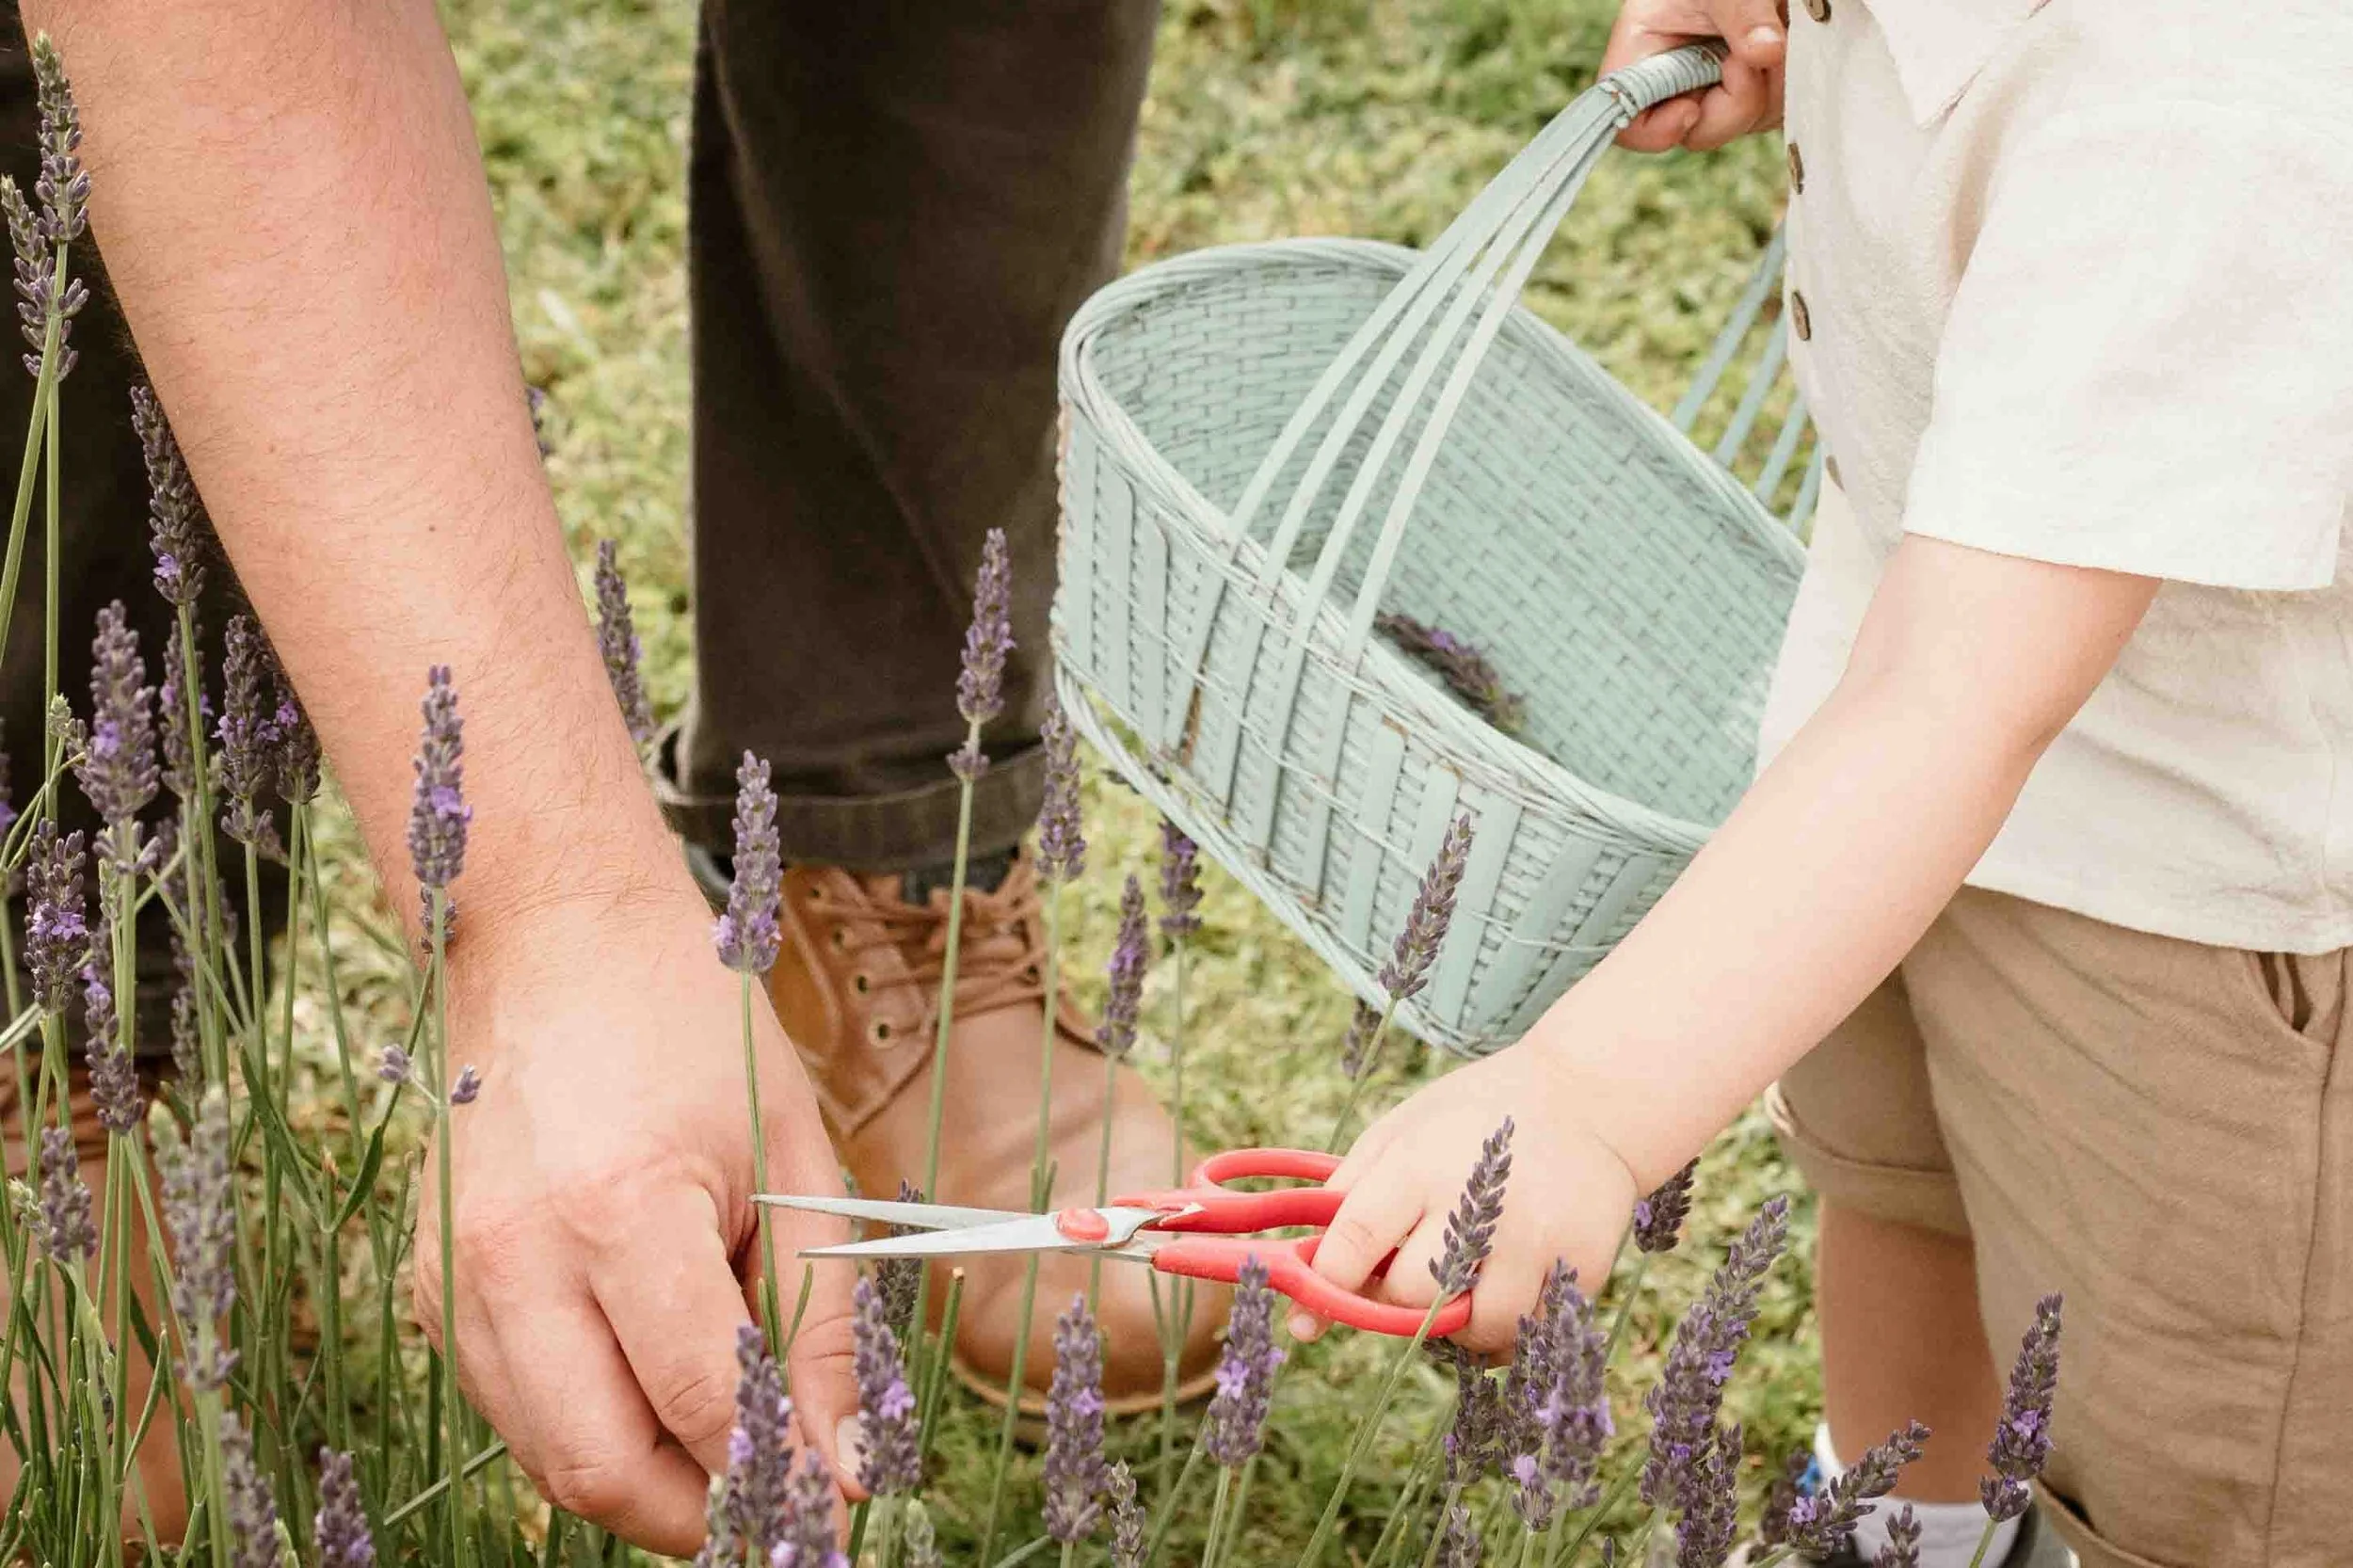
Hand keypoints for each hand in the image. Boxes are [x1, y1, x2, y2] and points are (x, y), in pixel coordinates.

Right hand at [412, 882, 858, 1555]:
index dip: (779, 1476)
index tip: (835, 1507)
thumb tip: (845, 1464)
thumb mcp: (793, 1157)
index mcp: (620, 1209)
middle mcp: (515, 1257)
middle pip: (604, 1469)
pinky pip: (512, 1408)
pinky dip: (588, 1428)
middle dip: (704, 1516)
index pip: (701, 1404)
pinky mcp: (430, 1285)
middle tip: (780, 1508)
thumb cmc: (692, 1029)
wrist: (555, 938)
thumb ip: (819, 1321)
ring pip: (549, 1458)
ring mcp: (456, 1276)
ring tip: (725, 1449)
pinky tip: (651, 1386)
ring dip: (647, 1483)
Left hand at [1303, 1042, 1641, 1355]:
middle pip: (1411, 1296)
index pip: (1356, 1242)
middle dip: (1395, 1299)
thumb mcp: (1401, 1131)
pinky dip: (1506, 1329)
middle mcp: (1479, 1203)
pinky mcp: (1581, 1266)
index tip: (1321, 1294)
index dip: (1329, 1281)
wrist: (1587, 1100)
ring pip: (1474, 1330)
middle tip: (1405, 1274)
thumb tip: (1301, 1289)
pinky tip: (1502, 1290)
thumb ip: (1346, 1201)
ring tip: (1458, 1287)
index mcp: (1421, 1162)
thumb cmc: (1473, 1119)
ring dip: (1454, 1326)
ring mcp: (1537, 1239)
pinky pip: (1527, 1334)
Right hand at [1601, 0, 1787, 151]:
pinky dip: (1786, 82)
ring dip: (1770, 86)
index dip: (1656, 131)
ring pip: (1743, 124)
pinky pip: (1772, 112)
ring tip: (1774, 33)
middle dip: (1734, 102)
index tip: (1691, 109)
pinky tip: (1784, 43)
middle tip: (1749, 56)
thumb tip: (1766, 52)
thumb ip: (1742, 15)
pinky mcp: (1751, 92)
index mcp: (1645, 56)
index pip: (1628, 123)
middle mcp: (1678, 82)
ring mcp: (1716, 91)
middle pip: (1697, 132)